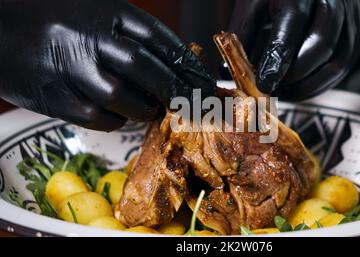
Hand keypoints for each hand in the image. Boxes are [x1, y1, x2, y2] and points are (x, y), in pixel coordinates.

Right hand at [0, 0, 214, 130]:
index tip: (204, 81)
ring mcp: (70, 68)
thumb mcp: (96, 12)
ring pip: (121, 97)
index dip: (186, 63)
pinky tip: (120, 113)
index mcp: (106, 11)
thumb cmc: (56, 21)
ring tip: (153, 109)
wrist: (0, 29)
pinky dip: (116, 119)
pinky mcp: (53, 96)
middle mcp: (88, 37)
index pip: (158, 37)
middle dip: (175, 89)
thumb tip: (174, 63)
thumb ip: (132, 34)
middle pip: (144, 67)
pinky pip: (96, 116)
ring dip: (145, 108)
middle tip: (193, 103)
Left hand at [225, 0, 359, 100]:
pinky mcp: (356, 31)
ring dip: (310, 85)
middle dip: (296, 74)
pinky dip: (322, 84)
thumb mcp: (253, 1)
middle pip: (322, 43)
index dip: (278, 58)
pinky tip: (301, 89)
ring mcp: (350, 16)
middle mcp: (331, 0)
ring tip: (285, 93)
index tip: (264, 83)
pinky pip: (345, 66)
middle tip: (273, 89)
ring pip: (338, 60)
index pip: (292, 23)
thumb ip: (242, 32)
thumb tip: (226, 71)